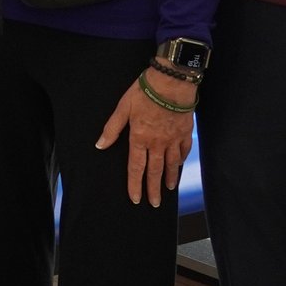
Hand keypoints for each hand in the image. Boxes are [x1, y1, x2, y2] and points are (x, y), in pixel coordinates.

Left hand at [97, 70, 194, 205]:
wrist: (172, 81)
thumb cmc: (145, 91)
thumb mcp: (123, 107)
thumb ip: (112, 128)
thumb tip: (100, 145)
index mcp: (140, 138)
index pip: (136, 168)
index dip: (135, 185)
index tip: (136, 199)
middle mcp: (157, 143)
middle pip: (155, 171)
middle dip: (154, 189)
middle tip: (155, 203)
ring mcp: (173, 138)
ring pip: (171, 164)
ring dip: (170, 177)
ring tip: (169, 188)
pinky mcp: (185, 131)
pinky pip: (184, 150)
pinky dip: (181, 159)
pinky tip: (179, 164)